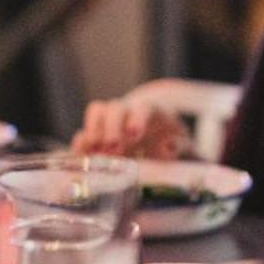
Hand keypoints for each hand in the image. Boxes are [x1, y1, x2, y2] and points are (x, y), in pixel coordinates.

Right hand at [71, 100, 190, 158]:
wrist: (158, 139)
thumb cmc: (172, 142)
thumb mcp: (184, 145)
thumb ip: (180, 146)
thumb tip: (169, 147)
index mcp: (153, 112)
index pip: (145, 108)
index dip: (138, 119)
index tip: (134, 134)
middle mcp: (129, 112)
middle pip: (116, 108)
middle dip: (112, 127)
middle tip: (113, 148)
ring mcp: (111, 121)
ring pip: (97, 112)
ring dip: (93, 130)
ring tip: (94, 150)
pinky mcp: (98, 136)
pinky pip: (84, 133)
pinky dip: (80, 143)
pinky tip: (79, 155)